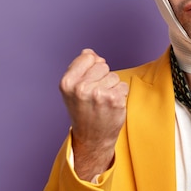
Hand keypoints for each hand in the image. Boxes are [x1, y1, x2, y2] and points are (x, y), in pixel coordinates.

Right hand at [59, 48, 128, 179]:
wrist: (92, 138)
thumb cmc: (83, 111)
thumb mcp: (73, 89)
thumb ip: (80, 67)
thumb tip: (90, 52)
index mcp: (67, 82)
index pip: (88, 56)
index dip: (91, 68)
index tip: (87, 82)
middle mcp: (80, 88)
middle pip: (103, 65)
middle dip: (102, 77)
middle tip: (95, 96)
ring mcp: (98, 94)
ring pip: (114, 76)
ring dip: (112, 87)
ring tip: (103, 102)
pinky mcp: (114, 100)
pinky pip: (123, 86)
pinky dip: (120, 95)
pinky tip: (111, 106)